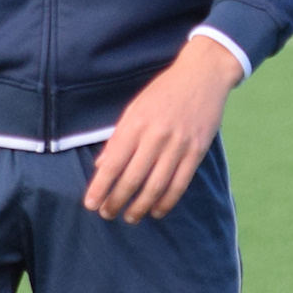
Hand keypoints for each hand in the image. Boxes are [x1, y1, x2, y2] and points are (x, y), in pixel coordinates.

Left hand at [83, 36, 242, 222]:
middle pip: (132, 178)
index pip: (113, 163)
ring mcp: (178, 144)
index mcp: (135, 124)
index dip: (100, 187)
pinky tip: (156, 211)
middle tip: (107, 214)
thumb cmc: (163, 92)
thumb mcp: (134, 108)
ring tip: (130, 217)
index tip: (90, 203)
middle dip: (116, 201)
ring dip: (140, 207)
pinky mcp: (197, 150)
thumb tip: (101, 166)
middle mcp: (155, 136)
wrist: (202, 75)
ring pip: (156, 186)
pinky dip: (167, 201)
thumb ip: (118, 137)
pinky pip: (180, 183)